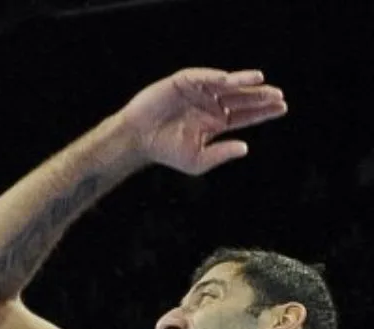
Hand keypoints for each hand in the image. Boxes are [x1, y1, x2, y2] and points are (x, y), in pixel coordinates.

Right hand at [119, 68, 287, 175]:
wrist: (137, 140)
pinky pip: (202, 77)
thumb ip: (221, 154)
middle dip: (259, 96)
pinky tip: (229, 79)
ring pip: (226, 85)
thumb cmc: (165, 151)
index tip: (282, 107)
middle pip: (240, 98)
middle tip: (278, 95)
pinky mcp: (182, 82)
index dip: (263, 111)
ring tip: (261, 81)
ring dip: (243, 82)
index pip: (244, 115)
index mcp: (215, 123)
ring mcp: (197, 92)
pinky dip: (215, 76)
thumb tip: (246, 147)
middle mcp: (210, 105)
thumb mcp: (196, 161)